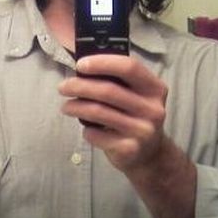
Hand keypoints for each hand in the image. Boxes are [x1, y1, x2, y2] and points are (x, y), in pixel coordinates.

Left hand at [58, 54, 168, 171]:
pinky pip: (96, 134)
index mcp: (155, 88)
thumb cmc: (134, 116)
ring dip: (75, 107)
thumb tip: (82, 66)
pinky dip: (86, 129)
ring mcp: (142, 130)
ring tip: (66, 107)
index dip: (103, 63)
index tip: (80, 65)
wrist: (149, 154)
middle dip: (79, 86)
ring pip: (98, 112)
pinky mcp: (129, 148)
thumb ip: (117, 79)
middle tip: (63, 87)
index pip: (129, 68)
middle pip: (108, 90)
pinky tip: (86, 128)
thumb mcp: (136, 95)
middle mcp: (152, 109)